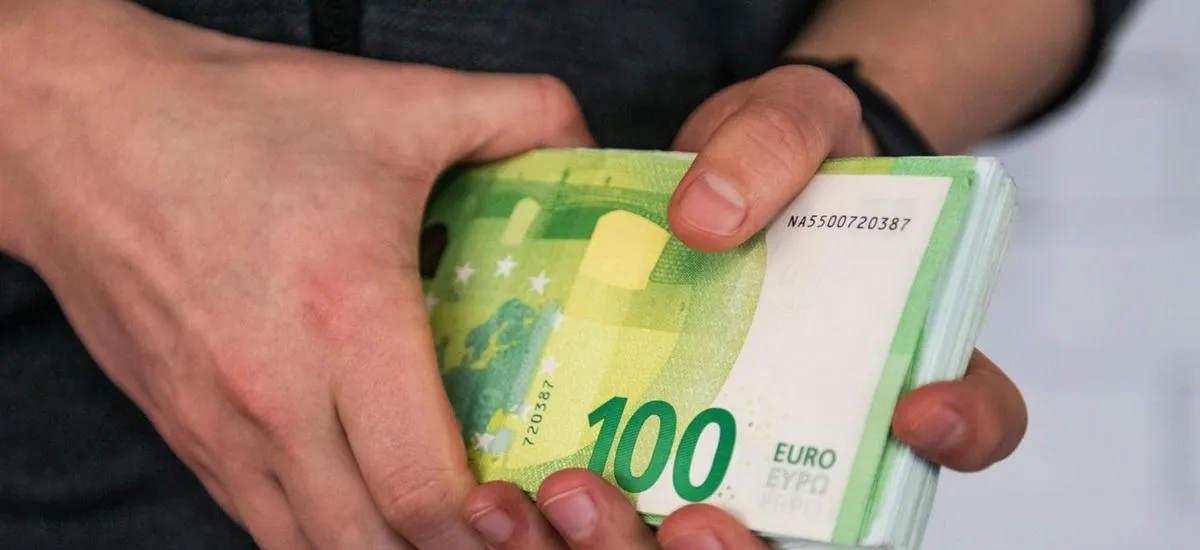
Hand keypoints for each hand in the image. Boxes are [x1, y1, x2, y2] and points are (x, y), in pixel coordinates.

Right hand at [4, 3, 591, 548]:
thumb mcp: (400, 99)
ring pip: (312, 548)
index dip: (488, 528)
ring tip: (438, 525)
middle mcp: (273, 396)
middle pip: (372, 544)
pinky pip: (259, 520)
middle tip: (501, 527)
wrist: (80, 130)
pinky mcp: (183, 431)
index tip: (528, 509)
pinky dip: (322, 530)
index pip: (424, 487)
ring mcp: (218, 427)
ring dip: (384, 549)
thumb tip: (592, 159)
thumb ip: (524, 115)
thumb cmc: (233, 119)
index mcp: (344, 320)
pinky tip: (363, 500)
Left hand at [460, 66, 1027, 548]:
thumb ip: (775, 142)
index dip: (959, 433)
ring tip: (572, 495)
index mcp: (893, 354)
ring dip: (633, 549)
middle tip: (697, 516)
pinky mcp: (638, 457)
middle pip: (811, 534)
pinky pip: (610, 522)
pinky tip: (506, 501)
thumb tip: (707, 217)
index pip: (968, 418)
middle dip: (746, 548)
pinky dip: (556, 531)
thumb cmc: (774, 157)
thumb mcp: (791, 118)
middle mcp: (818, 430)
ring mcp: (728, 454)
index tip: (910, 413)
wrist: (702, 175)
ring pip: (695, 547)